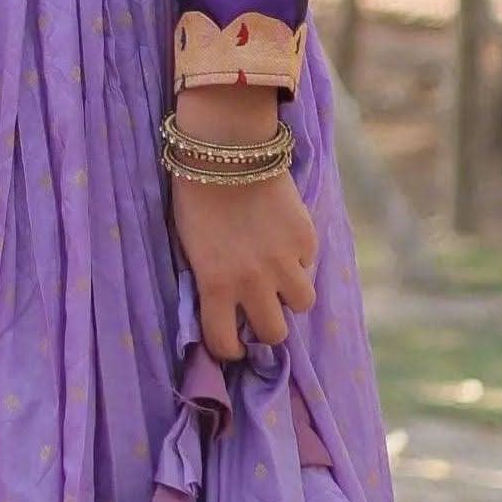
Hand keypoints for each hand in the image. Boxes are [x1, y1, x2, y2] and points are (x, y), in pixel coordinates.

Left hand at [165, 85, 316, 361]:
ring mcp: (284, 261)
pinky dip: (299, 260)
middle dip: (266, 326)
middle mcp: (253, 282)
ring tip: (279, 278)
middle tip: (260, 310)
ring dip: (290, 295)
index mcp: (216, 285)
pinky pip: (308, 265)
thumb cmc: (195, 199)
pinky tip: (283, 241)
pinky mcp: (305, 239)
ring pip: (302, 304)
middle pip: (275, 333)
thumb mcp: (192, 249)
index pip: (226, 343)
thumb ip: (212, 282)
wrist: (226, 152)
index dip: (229, 349)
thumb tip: (228, 307)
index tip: (232, 342)